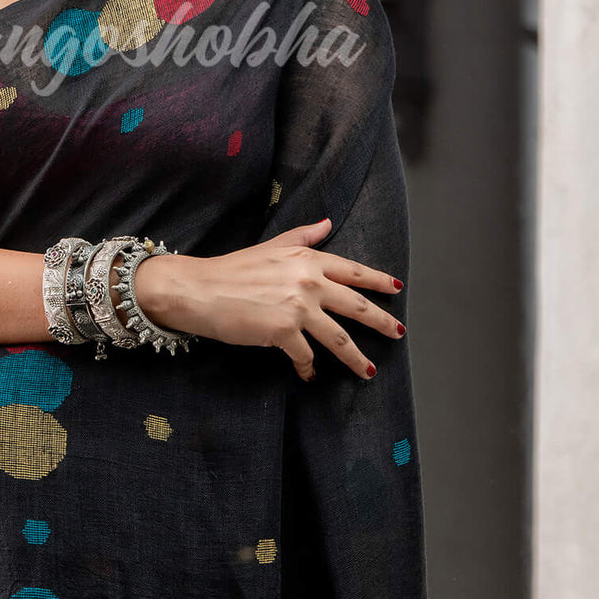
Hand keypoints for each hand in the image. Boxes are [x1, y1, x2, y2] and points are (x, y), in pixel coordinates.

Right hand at [132, 217, 404, 382]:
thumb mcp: (271, 246)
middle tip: (399, 332)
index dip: (378, 281)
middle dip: (382, 321)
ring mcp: (298, 307)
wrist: (200, 289)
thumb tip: (327, 223)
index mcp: (307, 259)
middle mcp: (309, 281)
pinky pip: (306, 356)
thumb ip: (303, 236)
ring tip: (369, 371)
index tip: (397, 289)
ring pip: (340, 338)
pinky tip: (309, 375)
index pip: (353, 270)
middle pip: (357, 306)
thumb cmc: (231, 268)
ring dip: (357, 358)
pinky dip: (308, 368)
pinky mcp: (284, 332)